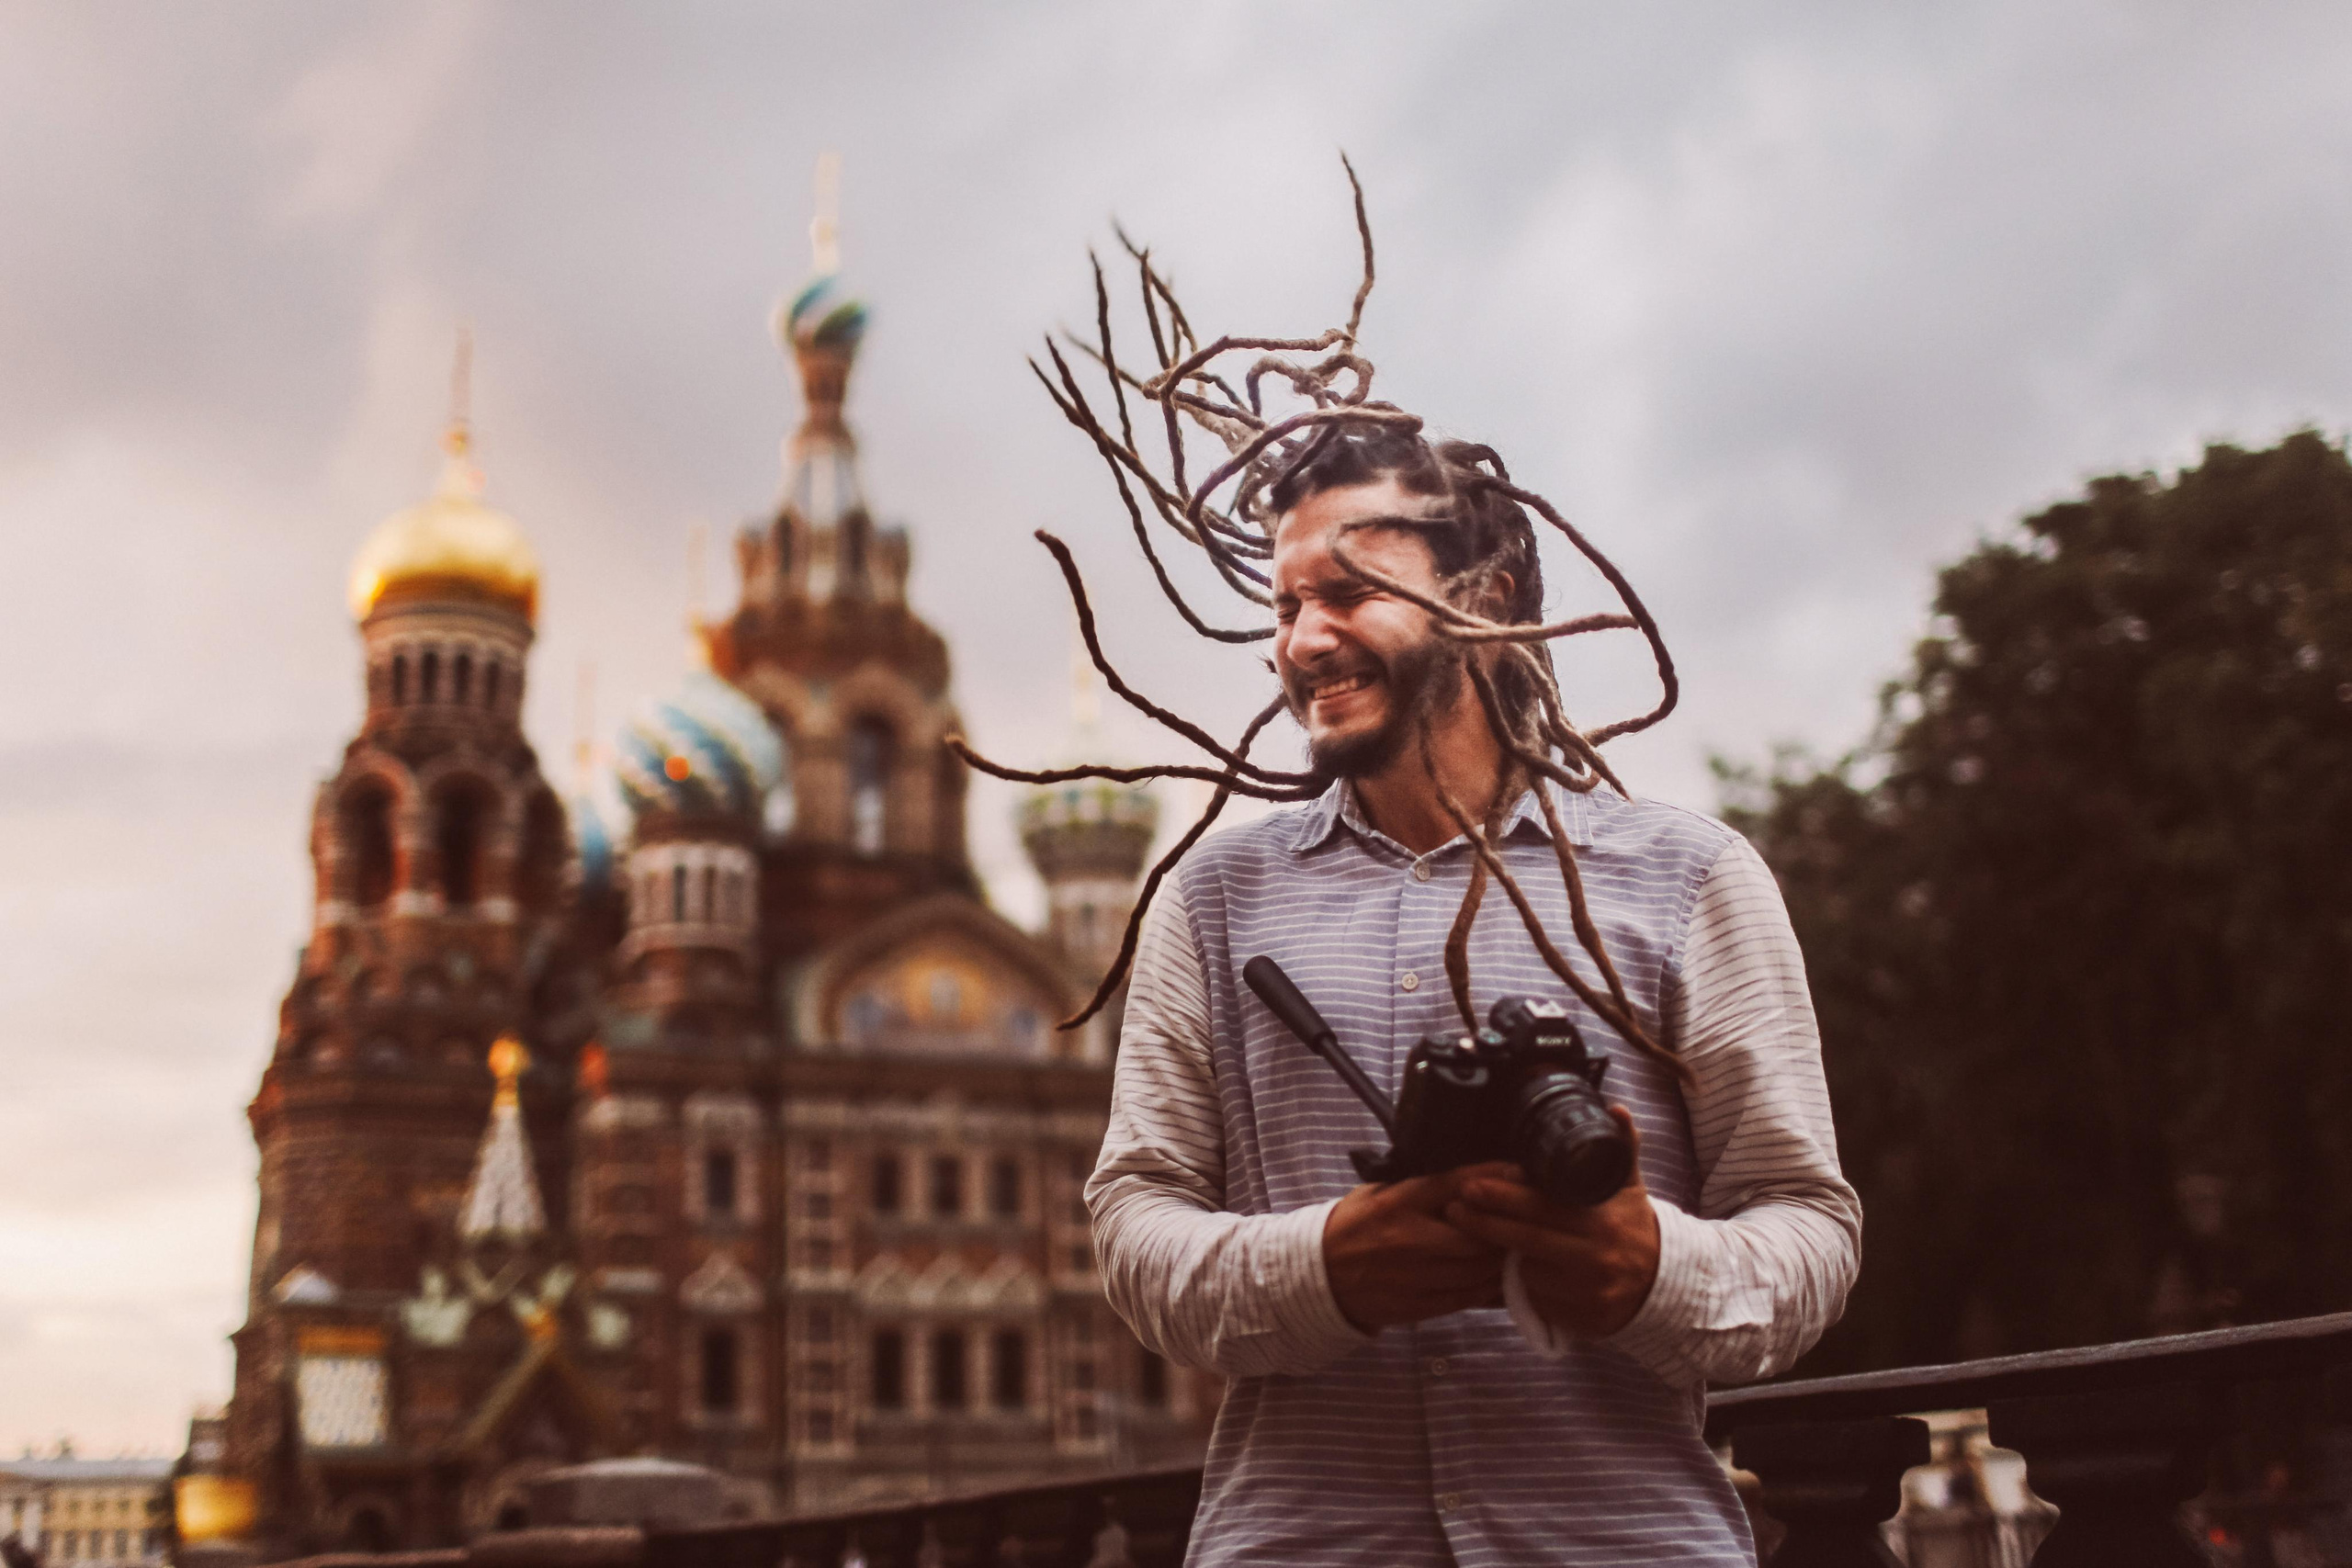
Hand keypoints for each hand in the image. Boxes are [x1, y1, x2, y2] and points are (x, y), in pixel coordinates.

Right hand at [1322, 1166, 1512, 1331]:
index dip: (1492, 1179)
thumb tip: (1478, 1177)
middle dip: (1502, 1229)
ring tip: (1512, 1251)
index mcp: (1397, 1202)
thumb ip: (1424, 1187)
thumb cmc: (1355, 1224)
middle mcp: (1407, 1239)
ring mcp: (1412, 1277)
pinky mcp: (1416, 1307)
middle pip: (1476, 1236)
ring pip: (1476, 1271)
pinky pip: (1465, 1299)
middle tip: (1518, 1222)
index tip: (1520, 1174)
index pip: (1455, 1185)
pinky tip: (1495, 1280)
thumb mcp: (1382, 1193)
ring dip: (1500, 1262)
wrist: (1318, 1274)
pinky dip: (1487, 1289)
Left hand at [1444, 1108, 1660, 1339]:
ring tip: (1490, 1240)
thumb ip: (1621, 1147)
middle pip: (1526, 1239)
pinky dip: (1526, 1288)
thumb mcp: (1630, 1186)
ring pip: (1527, 1273)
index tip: (1471, 1185)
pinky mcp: (1582, 1321)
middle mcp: (1595, 1259)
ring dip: (1507, 1259)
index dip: (1503, 1197)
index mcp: (1602, 1222)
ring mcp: (1588, 1294)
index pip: (1542, 1207)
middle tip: (1453, 1207)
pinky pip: (1538, 1301)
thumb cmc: (1632, 1227)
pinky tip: (1520, 1273)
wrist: (1665, 1284)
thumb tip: (1617, 1109)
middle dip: (1484, 1223)